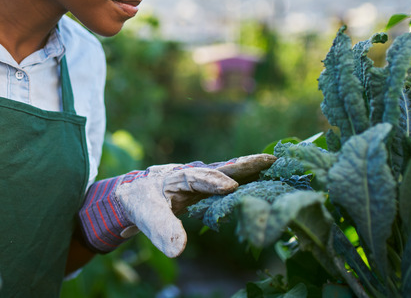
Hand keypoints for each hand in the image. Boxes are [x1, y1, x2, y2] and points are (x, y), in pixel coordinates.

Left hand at [78, 154, 275, 256]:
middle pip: (220, 167)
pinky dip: (248, 177)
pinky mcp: (209, 185)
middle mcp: (192, 173)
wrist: (136, 193)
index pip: (195, 178)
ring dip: (250, 168)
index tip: (230, 186)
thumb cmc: (141, 203)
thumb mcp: (147, 217)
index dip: (212, 182)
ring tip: (274, 165)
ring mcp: (202, 177)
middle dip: (242, 164)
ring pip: (228, 171)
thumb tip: (178, 249)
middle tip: (269, 160)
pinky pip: (231, 179)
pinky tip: (265, 179)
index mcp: (175, 177)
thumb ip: (162, 230)